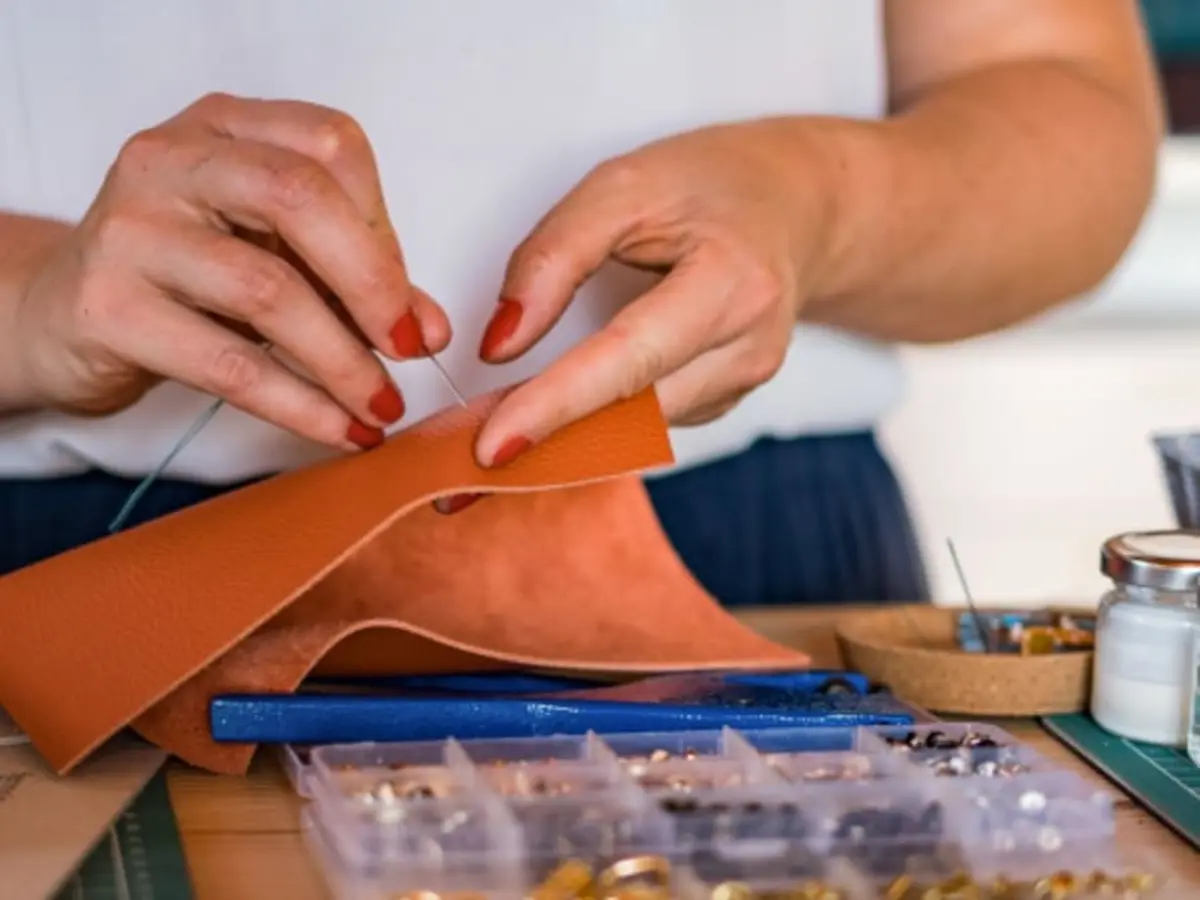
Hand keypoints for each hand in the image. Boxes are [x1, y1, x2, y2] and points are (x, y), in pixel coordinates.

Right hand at [14, 93, 449, 449]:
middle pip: (300, 198)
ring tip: (381, 404)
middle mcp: (171, 159)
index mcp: (225, 126)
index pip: (331, 147)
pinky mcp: (109, 307)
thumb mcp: (271, 253)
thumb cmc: (185, 277)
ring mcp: (132, 228)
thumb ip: (352, 276)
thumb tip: (430, 328)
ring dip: (344, 361)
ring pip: (267, 290)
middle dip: (373, 285)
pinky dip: (301, 404)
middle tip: (408, 350)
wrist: (61, 316)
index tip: (406, 301)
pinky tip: (340, 429)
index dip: (384, 230)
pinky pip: (230, 363)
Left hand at [471, 120, 831, 467]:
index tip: (490, 444)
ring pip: (635, 431)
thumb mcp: (622, 187)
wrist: (794, 207)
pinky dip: (593, 423)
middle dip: (542, 437)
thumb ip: (552, 258)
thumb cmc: (709, 183)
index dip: (557, 405)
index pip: (630, 358)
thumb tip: (500, 345)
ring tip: (489, 430)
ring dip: (562, 436)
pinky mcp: (726, 400)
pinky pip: (646, 424)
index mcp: (731, 283)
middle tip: (452, 458)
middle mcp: (748, 348)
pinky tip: (553, 410)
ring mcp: (743, 383)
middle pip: (631, 414)